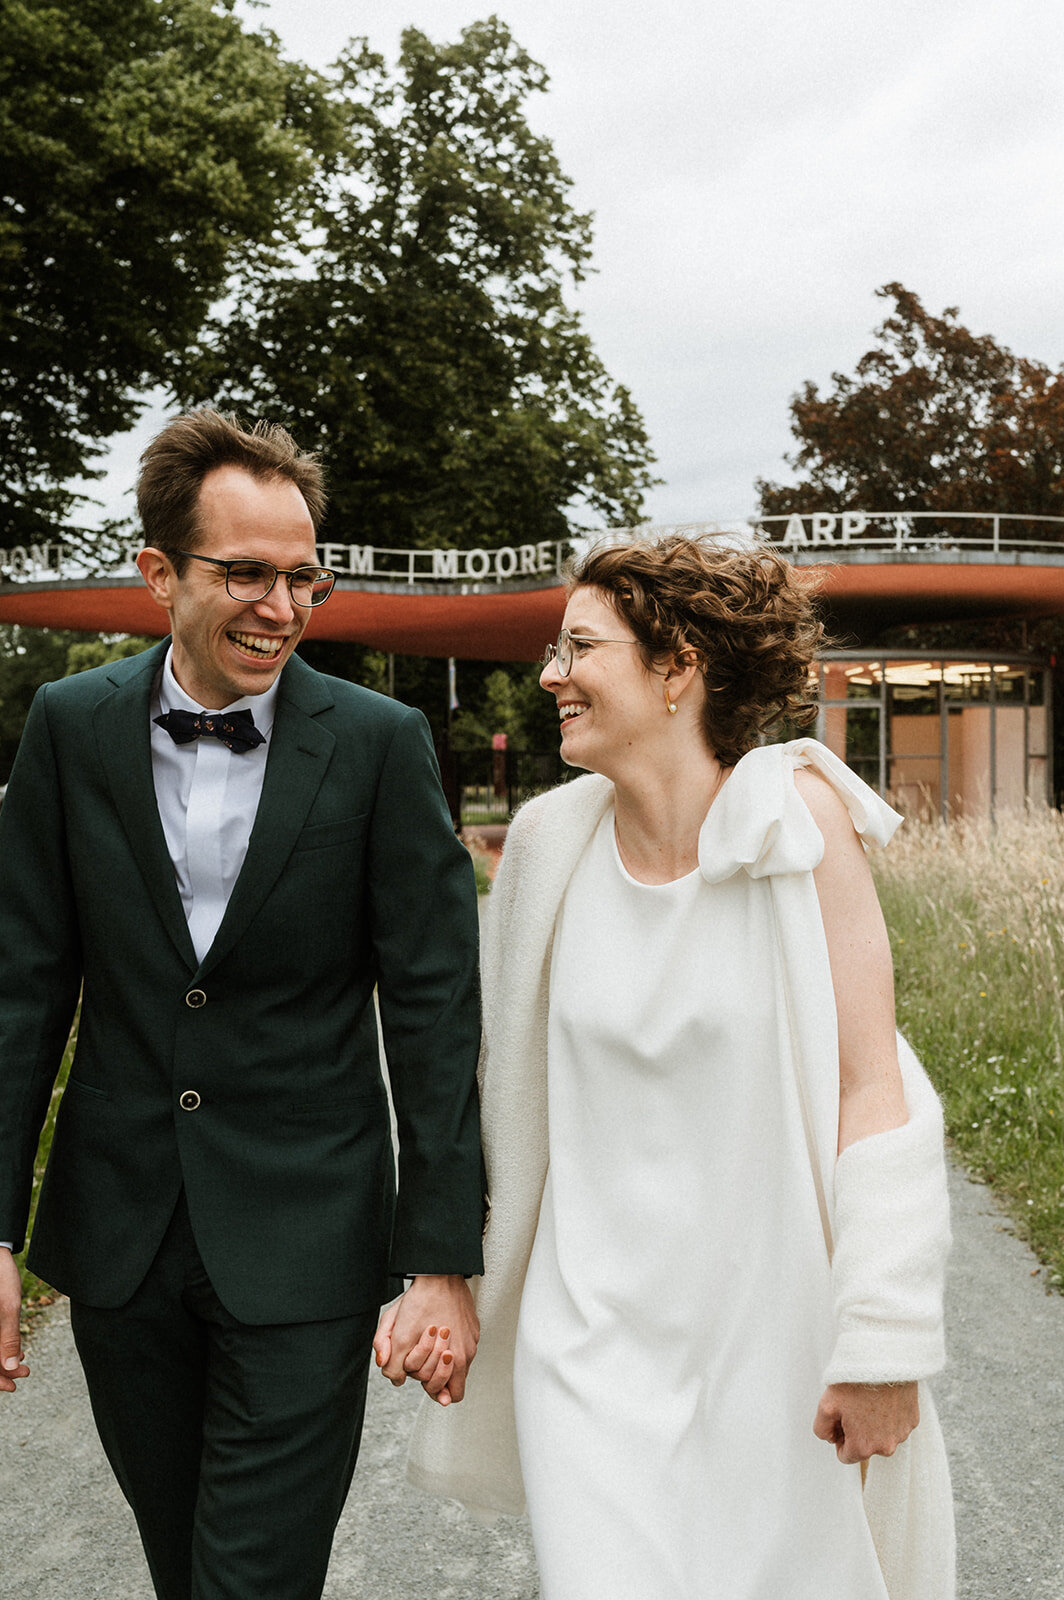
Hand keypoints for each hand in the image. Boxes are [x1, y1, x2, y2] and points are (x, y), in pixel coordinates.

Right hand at [0, 1248, 29, 1393]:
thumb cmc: (0, 1277)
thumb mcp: (8, 1307)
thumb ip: (8, 1338)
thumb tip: (9, 1368)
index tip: (14, 1386)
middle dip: (2, 1370)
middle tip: (24, 1373)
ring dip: (2, 1358)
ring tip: (23, 1360)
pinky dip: (0, 1346)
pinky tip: (16, 1348)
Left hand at [373, 1275, 478, 1405]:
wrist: (439, 1275)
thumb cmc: (419, 1301)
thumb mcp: (397, 1332)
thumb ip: (392, 1362)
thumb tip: (396, 1379)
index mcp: (451, 1359)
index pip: (448, 1396)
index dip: (431, 1388)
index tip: (422, 1377)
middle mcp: (465, 1353)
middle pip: (452, 1382)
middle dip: (434, 1374)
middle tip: (423, 1357)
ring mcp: (471, 1341)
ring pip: (459, 1366)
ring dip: (443, 1361)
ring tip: (431, 1343)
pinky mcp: (473, 1329)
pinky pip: (463, 1349)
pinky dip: (451, 1346)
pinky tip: (439, 1331)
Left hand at [813, 1381, 918, 1463]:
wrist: (882, 1361)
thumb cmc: (853, 1383)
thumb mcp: (825, 1406)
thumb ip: (822, 1430)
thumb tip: (831, 1438)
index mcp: (864, 1448)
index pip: (846, 1456)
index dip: (839, 1437)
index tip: (840, 1419)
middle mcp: (886, 1447)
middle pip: (865, 1446)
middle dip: (857, 1430)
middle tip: (853, 1405)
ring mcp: (902, 1433)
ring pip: (882, 1435)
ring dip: (874, 1423)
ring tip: (868, 1399)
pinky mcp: (913, 1419)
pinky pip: (896, 1423)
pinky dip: (889, 1414)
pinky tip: (883, 1396)